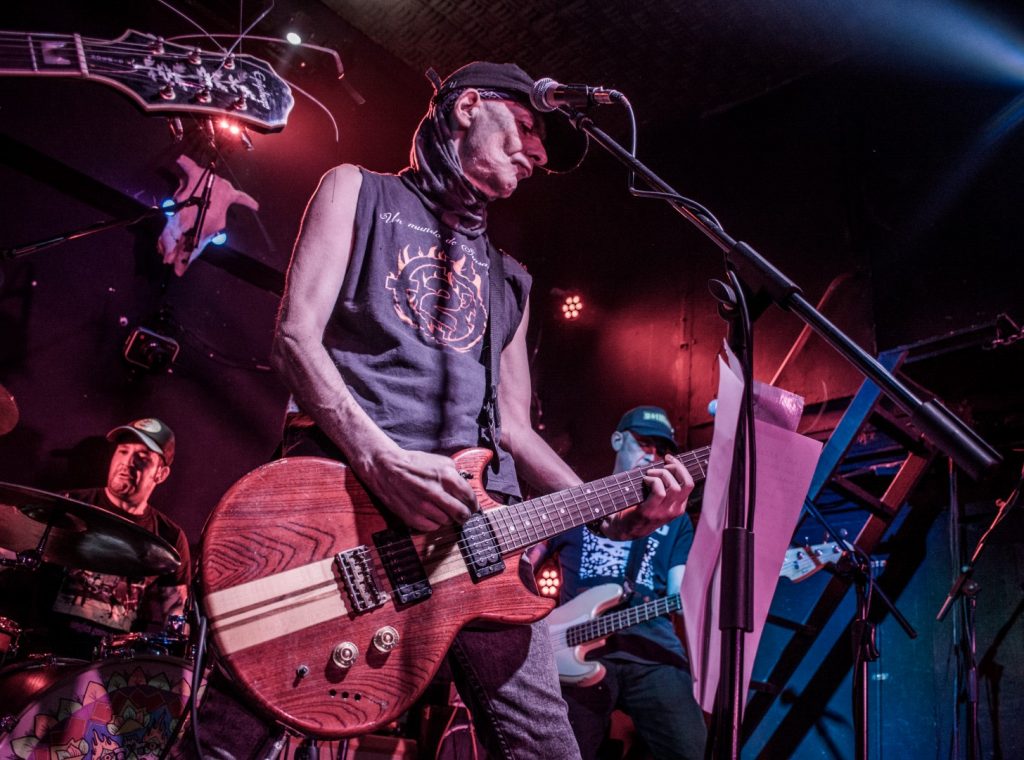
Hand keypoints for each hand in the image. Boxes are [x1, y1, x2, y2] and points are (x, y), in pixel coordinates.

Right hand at [360, 448, 477, 531]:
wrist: (386, 468)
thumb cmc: (413, 463)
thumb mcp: (440, 461)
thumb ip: (455, 474)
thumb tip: (466, 487)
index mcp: (446, 476)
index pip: (469, 497)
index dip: (474, 504)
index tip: (473, 507)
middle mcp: (436, 492)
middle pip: (461, 513)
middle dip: (466, 516)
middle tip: (464, 515)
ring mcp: (424, 506)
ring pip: (447, 521)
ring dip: (449, 518)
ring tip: (445, 512)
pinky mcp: (412, 516)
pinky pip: (432, 527)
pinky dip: (435, 523)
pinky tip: (432, 515)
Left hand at [601, 454, 692, 539]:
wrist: (623, 529)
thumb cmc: (640, 507)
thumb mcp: (658, 500)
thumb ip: (665, 485)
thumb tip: (667, 461)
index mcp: (679, 506)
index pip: (690, 483)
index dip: (681, 467)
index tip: (669, 459)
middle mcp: (675, 510)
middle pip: (687, 483)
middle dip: (675, 467)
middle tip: (662, 464)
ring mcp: (663, 513)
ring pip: (674, 487)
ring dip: (661, 474)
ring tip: (649, 474)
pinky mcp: (649, 512)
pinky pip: (659, 492)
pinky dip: (652, 480)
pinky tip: (644, 480)